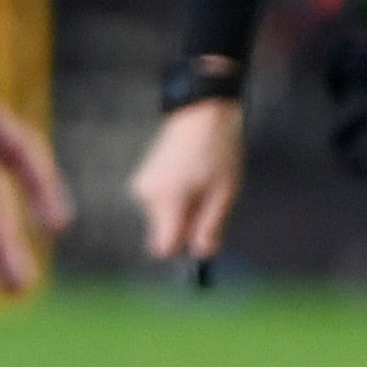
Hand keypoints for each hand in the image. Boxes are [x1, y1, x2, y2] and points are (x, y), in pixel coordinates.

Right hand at [130, 96, 247, 263]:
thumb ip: (211, 227)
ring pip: (162, 217)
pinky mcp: (144, 175)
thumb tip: (202, 255)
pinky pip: (160, 201)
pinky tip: (193, 176)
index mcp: (166, 201)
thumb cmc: (218, 150)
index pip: (162, 248)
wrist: (203, 111)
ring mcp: (142, 183)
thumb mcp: (224, 193)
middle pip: (163, 232)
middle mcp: (146, 195)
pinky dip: (177, 197)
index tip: (201, 239)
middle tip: (210, 201)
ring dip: (184, 210)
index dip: (183, 249)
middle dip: (186, 226)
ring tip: (203, 183)